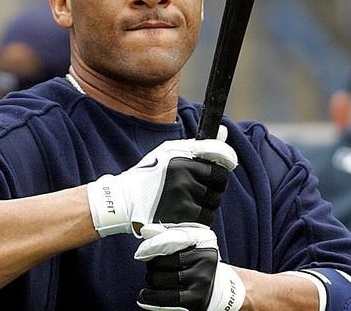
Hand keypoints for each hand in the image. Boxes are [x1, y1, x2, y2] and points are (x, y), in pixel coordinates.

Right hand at [87, 130, 236, 236]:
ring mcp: (181, 201)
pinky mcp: (180, 220)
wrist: (124, 200)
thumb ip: (199, 145)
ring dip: (207, 203)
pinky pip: (205, 220)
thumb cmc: (151, 173)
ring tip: (188, 199)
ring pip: (214, 203)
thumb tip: (224, 130)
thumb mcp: (170, 152)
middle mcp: (182, 180)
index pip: (219, 164)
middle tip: (200, 186)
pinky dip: (199, 217)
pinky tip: (185, 212)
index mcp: (181, 161)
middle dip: (214, 186)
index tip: (225, 168)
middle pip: (220, 184)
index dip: (225, 166)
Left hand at [134, 223, 244, 310]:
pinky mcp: (196, 300)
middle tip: (154, 268)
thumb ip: (169, 234)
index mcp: (204, 242)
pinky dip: (150, 297)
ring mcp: (202, 281)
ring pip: (160, 280)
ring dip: (150, 281)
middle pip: (161, 262)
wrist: (217, 289)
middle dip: (151, 266)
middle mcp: (206, 261)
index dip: (152, 246)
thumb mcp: (190, 244)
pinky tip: (146, 295)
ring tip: (153, 280)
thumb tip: (145, 230)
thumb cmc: (196, 263)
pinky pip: (165, 299)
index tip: (141, 253)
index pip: (172, 241)